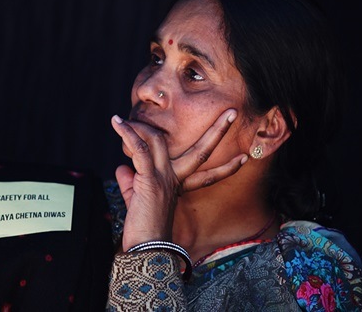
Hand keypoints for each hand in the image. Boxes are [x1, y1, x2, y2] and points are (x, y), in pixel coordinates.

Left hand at [110, 109, 247, 250]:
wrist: (144, 249)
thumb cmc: (142, 229)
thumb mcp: (137, 202)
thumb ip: (131, 183)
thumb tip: (122, 169)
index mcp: (178, 187)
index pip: (206, 174)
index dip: (226, 167)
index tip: (244, 158)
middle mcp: (175, 181)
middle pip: (202, 152)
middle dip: (218, 131)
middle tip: (231, 112)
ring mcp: (164, 179)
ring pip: (160, 141)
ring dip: (141, 126)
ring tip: (122, 119)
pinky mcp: (150, 180)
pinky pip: (140, 149)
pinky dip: (128, 134)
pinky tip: (117, 124)